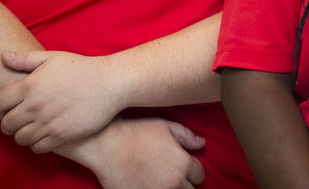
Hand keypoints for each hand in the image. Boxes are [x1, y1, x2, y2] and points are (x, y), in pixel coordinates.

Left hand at [0, 50, 124, 151]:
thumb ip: (25, 59)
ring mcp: (47, 122)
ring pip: (20, 138)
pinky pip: (37, 147)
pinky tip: (41, 136)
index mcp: (29, 86)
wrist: (110, 84)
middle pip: (6, 124)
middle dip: (6, 124)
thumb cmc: (81, 68)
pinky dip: (35, 143)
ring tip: (26, 129)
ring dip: (20, 134)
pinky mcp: (61, 135)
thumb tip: (3, 55)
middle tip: (11, 121)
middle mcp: (34, 106)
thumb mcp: (52, 58)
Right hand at [63, 116, 205, 188]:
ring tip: (161, 181)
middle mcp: (173, 183)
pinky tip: (147, 185)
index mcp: (183, 164)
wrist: (107, 144)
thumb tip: (201, 144)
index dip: (193, 170)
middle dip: (185, 183)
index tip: (185, 167)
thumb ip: (187, 136)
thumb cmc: (137, 132)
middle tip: (173, 176)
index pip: (199, 175)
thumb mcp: (166, 127)